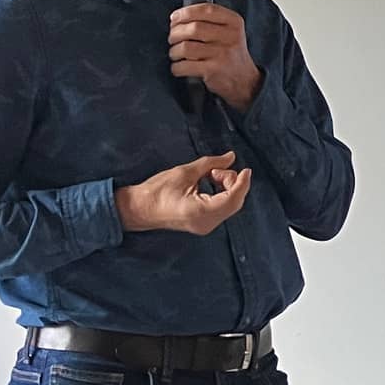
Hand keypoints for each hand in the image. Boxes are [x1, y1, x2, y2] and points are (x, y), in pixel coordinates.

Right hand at [116, 153, 252, 235]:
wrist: (138, 209)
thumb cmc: (156, 191)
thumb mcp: (185, 172)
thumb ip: (211, 164)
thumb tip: (231, 157)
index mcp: (201, 212)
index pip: (233, 198)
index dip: (242, 183)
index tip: (246, 169)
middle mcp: (206, 224)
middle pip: (234, 202)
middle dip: (232, 182)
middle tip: (214, 170)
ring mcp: (205, 227)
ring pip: (230, 206)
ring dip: (227, 187)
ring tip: (209, 175)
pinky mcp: (202, 225)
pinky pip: (221, 209)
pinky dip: (222, 194)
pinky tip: (210, 183)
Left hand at [169, 3, 262, 111]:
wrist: (244, 80)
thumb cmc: (229, 53)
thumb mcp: (229, 31)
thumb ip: (209, 20)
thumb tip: (177, 17)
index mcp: (234, 22)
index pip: (206, 9)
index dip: (185, 12)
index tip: (174, 18)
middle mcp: (230, 36)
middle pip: (193, 28)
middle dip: (175, 33)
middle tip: (173, 38)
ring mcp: (222, 54)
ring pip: (185, 47)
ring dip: (174, 51)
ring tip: (176, 54)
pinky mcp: (213, 70)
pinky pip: (184, 65)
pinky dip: (176, 67)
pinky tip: (180, 67)